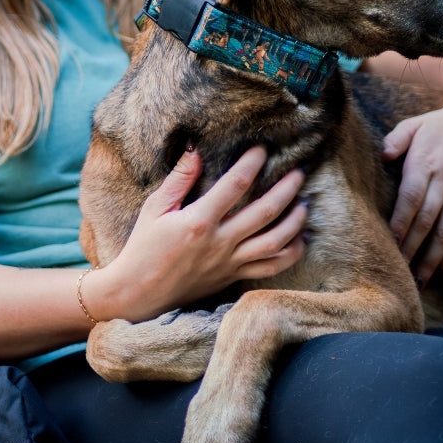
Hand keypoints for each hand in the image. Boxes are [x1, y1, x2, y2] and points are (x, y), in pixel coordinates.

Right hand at [84, 145, 308, 322]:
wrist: (138, 292)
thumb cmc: (143, 246)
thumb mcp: (155, 208)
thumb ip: (179, 180)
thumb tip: (196, 151)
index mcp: (198, 222)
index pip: (234, 185)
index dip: (252, 164)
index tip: (263, 149)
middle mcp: (219, 243)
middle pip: (264, 212)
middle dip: (286, 189)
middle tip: (300, 172)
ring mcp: (229, 263)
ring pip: (274, 242)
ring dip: (294, 222)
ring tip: (304, 203)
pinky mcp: (232, 277)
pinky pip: (270, 268)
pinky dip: (290, 254)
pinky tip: (300, 239)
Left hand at [382, 91, 442, 286]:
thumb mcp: (416, 124)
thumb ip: (396, 139)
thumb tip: (383, 156)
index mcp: (426, 162)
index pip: (411, 198)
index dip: (400, 223)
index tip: (389, 244)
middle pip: (427, 221)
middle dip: (411, 249)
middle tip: (397, 272)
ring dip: (433, 258)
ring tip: (419, 281)